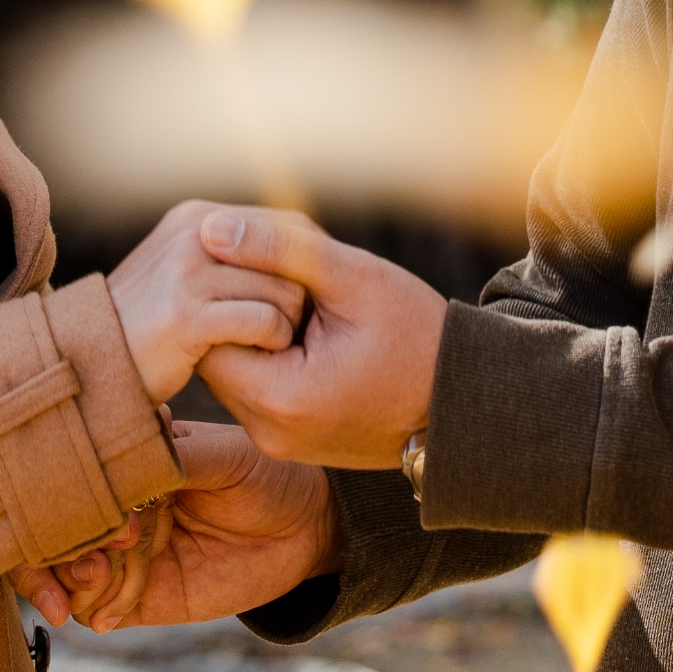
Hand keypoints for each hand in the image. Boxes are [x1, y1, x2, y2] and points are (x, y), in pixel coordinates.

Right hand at [28, 420, 338, 626]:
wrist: (308, 530)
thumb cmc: (267, 475)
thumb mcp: (225, 456)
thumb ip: (175, 458)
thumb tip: (123, 462)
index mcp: (127, 460)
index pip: (68, 473)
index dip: (65, 491)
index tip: (102, 506)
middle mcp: (115, 505)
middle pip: (50, 526)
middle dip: (56, 542)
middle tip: (92, 551)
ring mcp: (122, 552)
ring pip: (63, 569)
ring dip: (68, 576)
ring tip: (96, 577)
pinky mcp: (140, 596)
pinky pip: (94, 607)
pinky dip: (92, 608)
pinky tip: (112, 613)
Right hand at [105, 199, 312, 406]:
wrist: (94, 365)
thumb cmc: (152, 327)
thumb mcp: (186, 274)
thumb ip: (229, 256)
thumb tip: (294, 245)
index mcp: (197, 218)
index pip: (286, 225)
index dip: (307, 267)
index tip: (309, 300)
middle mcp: (194, 234)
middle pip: (290, 258)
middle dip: (298, 299)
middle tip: (289, 330)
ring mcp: (186, 271)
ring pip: (282, 292)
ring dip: (286, 325)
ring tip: (269, 344)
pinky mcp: (185, 313)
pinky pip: (262, 321)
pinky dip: (271, 341)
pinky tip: (259, 356)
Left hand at [194, 210, 451, 472]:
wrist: (464, 402)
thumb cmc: (416, 335)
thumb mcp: (353, 278)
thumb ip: (279, 250)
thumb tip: (212, 228)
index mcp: (280, 398)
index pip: (209, 331)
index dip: (233, 290)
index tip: (276, 271)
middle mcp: (268, 433)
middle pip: (214, 355)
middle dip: (240, 312)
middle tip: (290, 286)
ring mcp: (278, 443)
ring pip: (233, 372)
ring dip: (256, 336)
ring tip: (304, 311)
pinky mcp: (290, 442)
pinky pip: (256, 392)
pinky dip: (271, 360)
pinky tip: (310, 337)